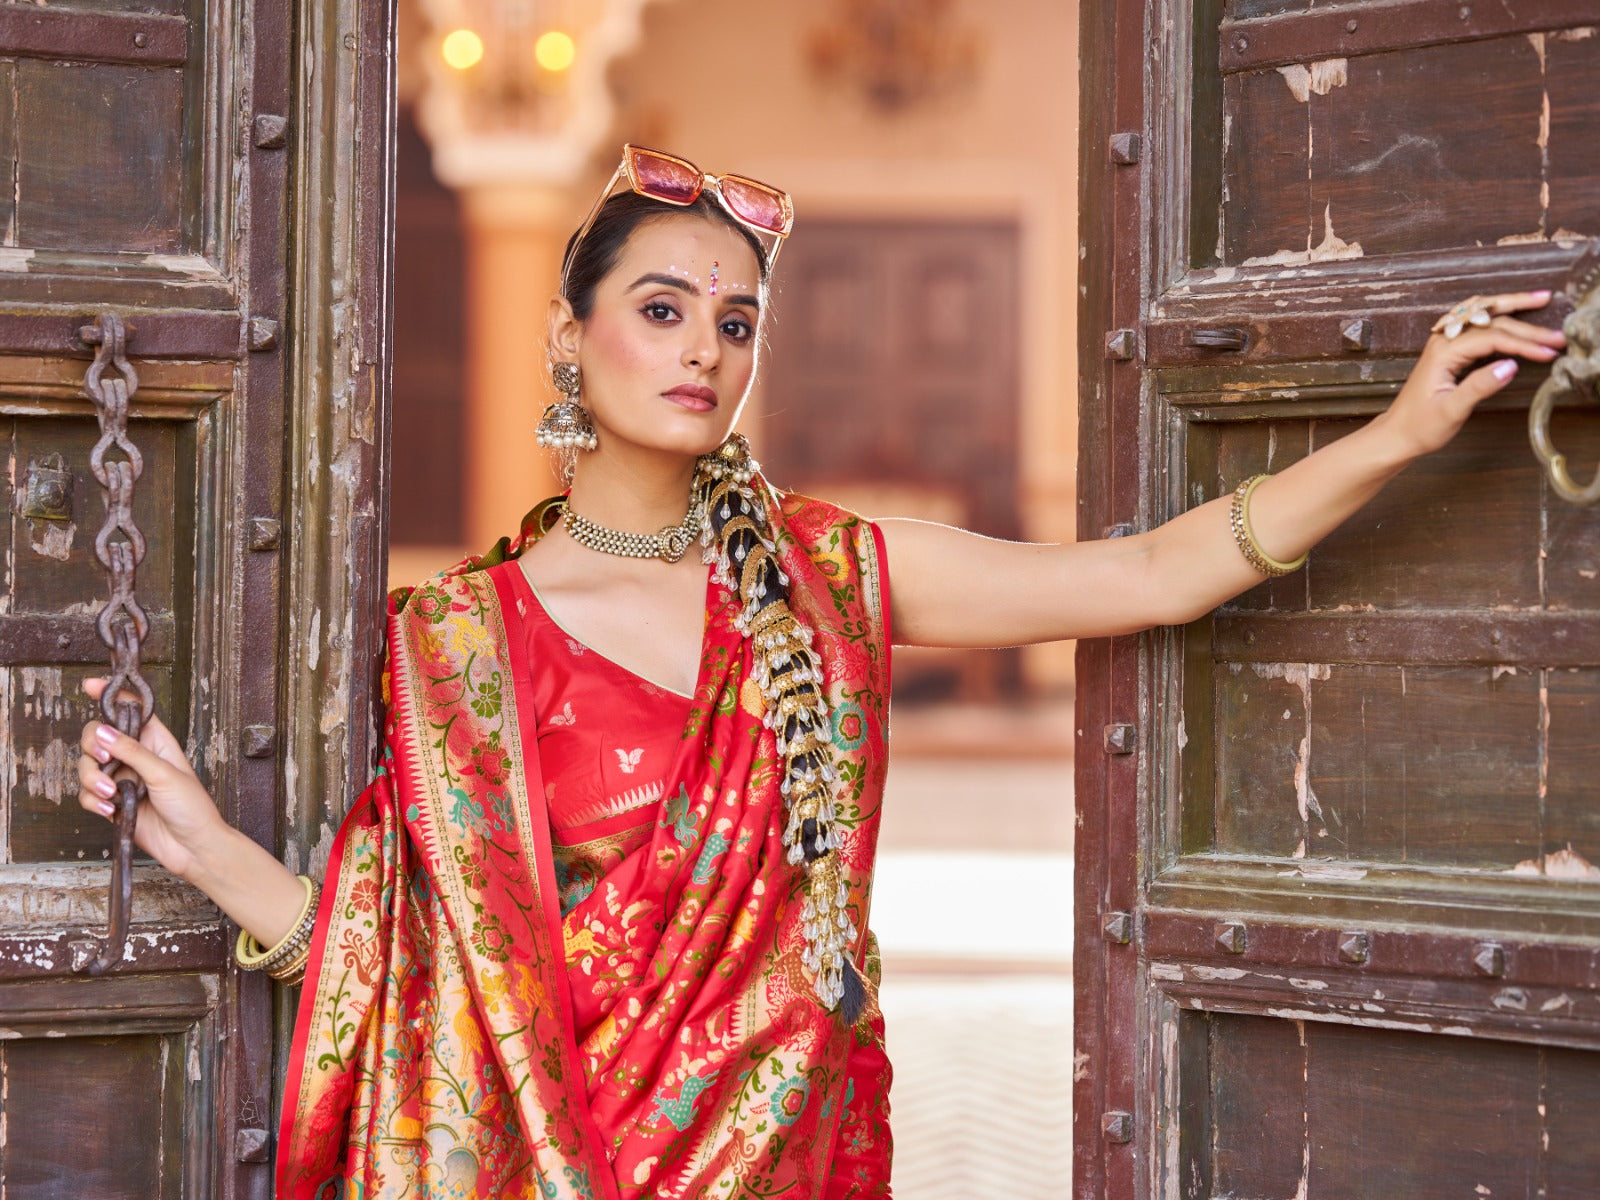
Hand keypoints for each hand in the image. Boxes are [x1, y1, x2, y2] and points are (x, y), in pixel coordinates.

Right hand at [76, 677, 225, 880]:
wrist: (193, 847)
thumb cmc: (192, 807)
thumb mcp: (165, 774)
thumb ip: (132, 751)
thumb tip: (102, 731)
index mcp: (155, 741)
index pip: (129, 710)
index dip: (109, 696)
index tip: (88, 685)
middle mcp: (136, 757)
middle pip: (96, 738)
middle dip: (92, 748)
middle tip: (104, 761)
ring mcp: (122, 780)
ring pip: (87, 768)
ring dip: (92, 780)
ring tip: (111, 795)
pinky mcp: (112, 804)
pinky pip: (87, 795)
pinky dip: (92, 801)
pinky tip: (109, 810)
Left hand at [1377, 290, 1566, 458]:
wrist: (1398, 434)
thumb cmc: (1420, 426)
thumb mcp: (1451, 411)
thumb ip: (1479, 387)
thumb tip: (1510, 366)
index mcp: (1443, 354)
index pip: (1492, 338)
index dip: (1523, 343)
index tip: (1548, 353)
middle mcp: (1443, 341)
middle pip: (1490, 320)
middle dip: (1527, 325)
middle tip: (1556, 334)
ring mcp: (1444, 341)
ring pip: (1481, 312)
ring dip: (1511, 305)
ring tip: (1540, 298)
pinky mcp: (1448, 348)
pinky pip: (1474, 319)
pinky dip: (1496, 311)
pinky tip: (1509, 308)